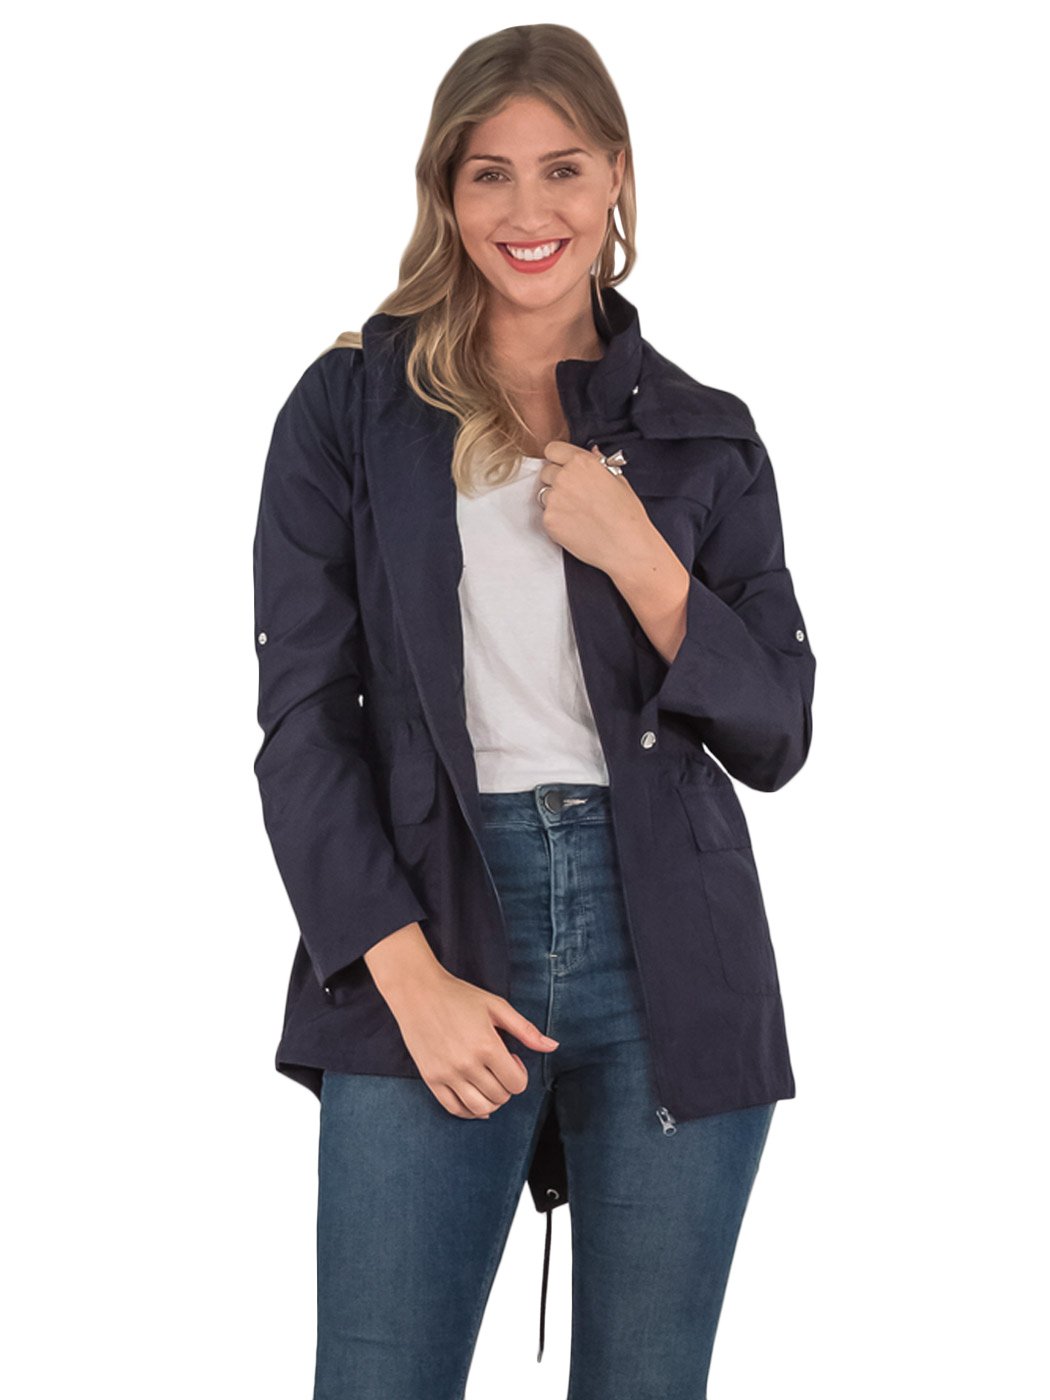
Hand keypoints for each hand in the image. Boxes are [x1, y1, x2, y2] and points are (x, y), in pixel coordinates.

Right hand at [381, 961, 559, 1119]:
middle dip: (506, 1085)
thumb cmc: (458, 996)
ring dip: (491, 1100)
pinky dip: (469, 1110)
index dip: (520, 1074)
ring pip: (480, 1108)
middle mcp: (467, 1064)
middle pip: (500, 1097)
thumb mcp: (496, 1006)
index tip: (511, 1057)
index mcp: (487, 1045)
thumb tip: (553, 1046)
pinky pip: (454, 1109)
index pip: (517, 1084)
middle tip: (498, 1065)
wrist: (417, 992)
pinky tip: (474, 1095)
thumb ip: (526, 1030)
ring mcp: (447, 1074)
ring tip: (487, 1081)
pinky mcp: (430, 1079)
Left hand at [536, 440, 658, 574]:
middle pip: (546, 471)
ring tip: (578, 513)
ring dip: (556, 500)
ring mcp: (554, 499)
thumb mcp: (618, 480)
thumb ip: (599, 464)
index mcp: (582, 462)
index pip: (553, 449)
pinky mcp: (549, 520)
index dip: (558, 459)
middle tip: (574, 495)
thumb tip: (592, 453)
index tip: (562, 467)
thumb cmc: (627, 516)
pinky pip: (546, 514)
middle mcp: (564, 477)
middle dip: (556, 480)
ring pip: (544, 494)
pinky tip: (575, 525)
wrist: (625, 546)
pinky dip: (556, 520)